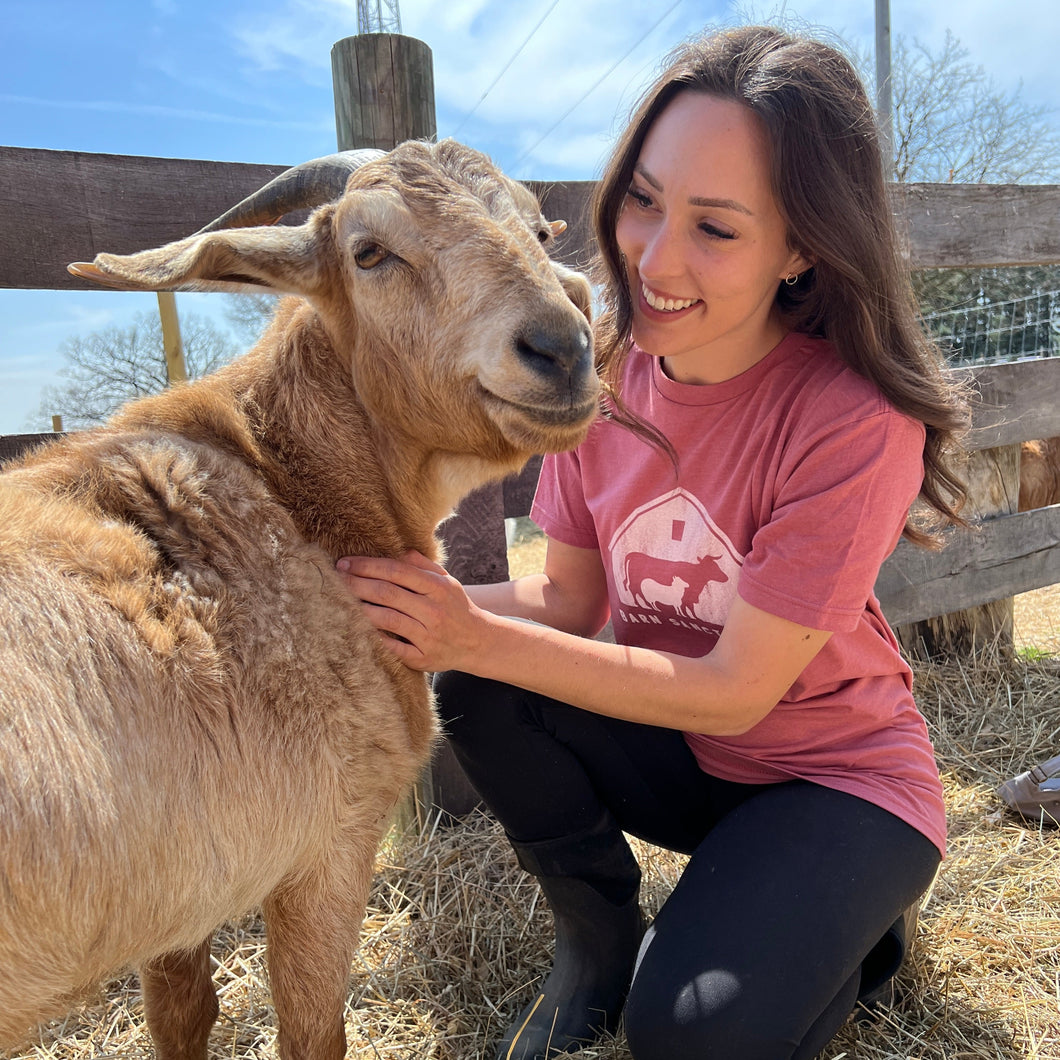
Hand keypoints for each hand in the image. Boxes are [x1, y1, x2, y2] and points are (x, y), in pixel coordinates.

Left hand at [336, 551, 482, 670]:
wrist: (478, 642)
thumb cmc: (455, 606)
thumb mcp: (446, 580)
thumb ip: (422, 565)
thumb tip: (398, 549)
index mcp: (438, 587)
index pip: (397, 571)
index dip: (368, 565)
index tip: (345, 562)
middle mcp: (434, 610)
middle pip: (387, 593)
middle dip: (356, 583)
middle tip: (335, 578)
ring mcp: (428, 635)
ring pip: (387, 619)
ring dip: (360, 608)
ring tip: (339, 600)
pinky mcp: (422, 658)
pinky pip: (392, 647)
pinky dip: (373, 637)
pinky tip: (356, 628)